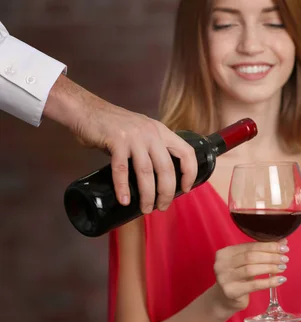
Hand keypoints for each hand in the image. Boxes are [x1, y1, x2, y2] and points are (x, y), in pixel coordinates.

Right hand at [45, 75, 197, 212]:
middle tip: (162, 206)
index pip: (186, 152)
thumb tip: (157, 178)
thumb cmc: (112, 125)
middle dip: (166, 192)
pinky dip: (123, 187)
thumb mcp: (140, 132)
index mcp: (161, 131)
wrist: (85, 109)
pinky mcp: (116, 141)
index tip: (186, 188)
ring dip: (148, 194)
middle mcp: (151, 133)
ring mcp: (134, 136)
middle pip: (166, 168)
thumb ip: (150, 149)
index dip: (190, 172)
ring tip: (146, 208)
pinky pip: (122, 169)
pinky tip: (124, 200)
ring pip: (146, 172)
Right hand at [209, 240, 289, 316]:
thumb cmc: (238, 278)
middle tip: (285, 259)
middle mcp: (221, 264)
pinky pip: (254, 285)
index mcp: (225, 252)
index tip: (284, 248)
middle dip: (270, 257)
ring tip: (283, 268)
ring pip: (251, 269)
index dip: (268, 246)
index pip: (250, 246)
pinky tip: (280, 280)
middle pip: (250, 257)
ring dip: (270, 267)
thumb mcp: (248, 263)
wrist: (224, 300)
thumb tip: (283, 242)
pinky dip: (269, 282)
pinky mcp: (231, 291)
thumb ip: (262, 251)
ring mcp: (224, 278)